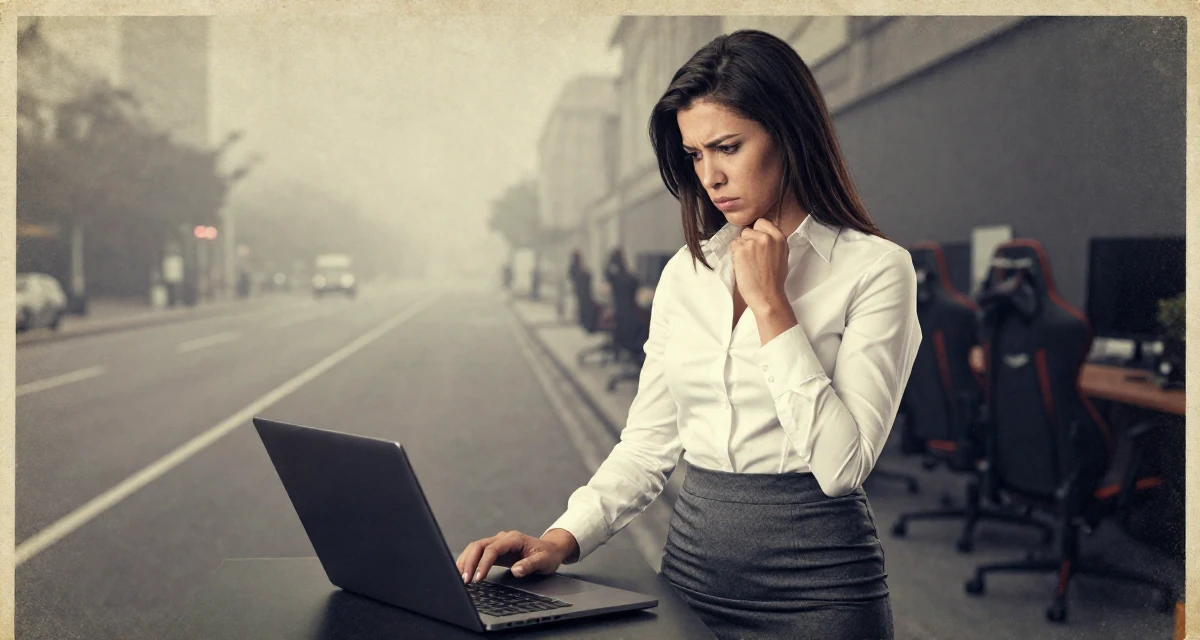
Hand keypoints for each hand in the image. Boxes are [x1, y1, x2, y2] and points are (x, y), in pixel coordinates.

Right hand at [456, 529, 577, 582]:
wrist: (551, 549)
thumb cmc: (548, 555)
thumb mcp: (544, 561)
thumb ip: (530, 565)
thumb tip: (516, 571)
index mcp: (514, 539)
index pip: (492, 549)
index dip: (483, 563)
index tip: (477, 578)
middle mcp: (503, 538)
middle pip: (479, 545)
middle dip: (469, 562)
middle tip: (464, 580)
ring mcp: (498, 543)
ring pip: (475, 547)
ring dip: (466, 561)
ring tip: (460, 577)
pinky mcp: (495, 550)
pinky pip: (478, 553)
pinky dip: (469, 561)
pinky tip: (464, 571)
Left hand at [730, 218, 789, 313]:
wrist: (767, 296)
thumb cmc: (774, 280)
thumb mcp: (782, 255)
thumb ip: (772, 242)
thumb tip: (761, 234)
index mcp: (779, 237)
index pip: (761, 222)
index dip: (756, 232)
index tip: (756, 241)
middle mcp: (767, 237)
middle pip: (748, 230)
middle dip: (747, 241)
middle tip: (752, 257)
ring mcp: (753, 243)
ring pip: (739, 238)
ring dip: (740, 248)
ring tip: (748, 263)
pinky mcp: (741, 250)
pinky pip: (732, 246)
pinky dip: (734, 255)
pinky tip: (742, 266)